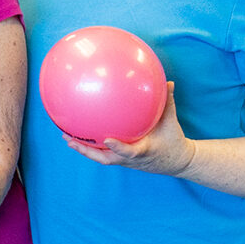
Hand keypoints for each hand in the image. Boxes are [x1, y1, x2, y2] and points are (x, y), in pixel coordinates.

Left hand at [64, 83, 195, 178]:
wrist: (177, 162)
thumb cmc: (173, 140)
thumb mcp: (171, 122)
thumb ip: (168, 102)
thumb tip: (168, 82)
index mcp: (144, 150)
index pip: (129, 151)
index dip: (118, 147)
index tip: (106, 139)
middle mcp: (131, 159)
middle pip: (105, 158)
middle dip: (87, 151)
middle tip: (70, 140)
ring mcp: (125, 161)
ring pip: (101, 158)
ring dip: (84, 149)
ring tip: (67, 138)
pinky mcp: (122, 160)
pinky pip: (104, 154)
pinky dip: (91, 147)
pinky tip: (79, 136)